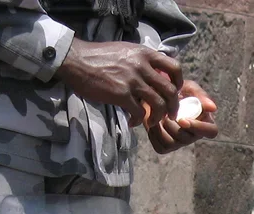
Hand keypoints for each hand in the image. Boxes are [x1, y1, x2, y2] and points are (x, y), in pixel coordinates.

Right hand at [55, 39, 182, 126]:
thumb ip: (143, 61)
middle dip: (173, 106)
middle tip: (170, 114)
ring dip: (158, 117)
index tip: (175, 92)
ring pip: (159, 104)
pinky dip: (139, 120)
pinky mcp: (121, 94)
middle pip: (170, 91)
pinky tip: (133, 122)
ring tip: (152, 122)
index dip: (179, 82)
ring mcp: (132, 80)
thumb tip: (157, 75)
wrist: (74, 60)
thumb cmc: (99, 56)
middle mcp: (142, 66)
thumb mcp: (126, 51)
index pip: (175, 68)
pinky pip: (139, 112)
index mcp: (145, 54)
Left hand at [146, 81, 218, 153]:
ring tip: (159, 116)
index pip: (211, 132)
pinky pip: (161, 146)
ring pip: (172, 143)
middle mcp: (194, 135)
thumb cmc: (176, 91)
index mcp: (204, 122)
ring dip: (162, 128)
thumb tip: (213, 108)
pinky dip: (154, 134)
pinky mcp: (165, 147)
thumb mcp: (189, 88)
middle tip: (165, 112)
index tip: (183, 119)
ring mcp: (180, 143)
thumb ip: (201, 96)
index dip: (199, 128)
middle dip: (172, 124)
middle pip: (187, 138)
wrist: (155, 95)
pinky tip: (154, 123)